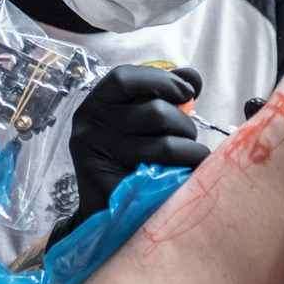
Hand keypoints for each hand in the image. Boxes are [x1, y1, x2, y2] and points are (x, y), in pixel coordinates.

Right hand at [47, 64, 208, 248]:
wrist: (103, 206)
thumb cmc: (126, 154)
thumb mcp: (138, 116)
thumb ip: (162, 92)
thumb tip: (192, 77)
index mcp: (97, 102)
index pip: (124, 78)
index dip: (161, 80)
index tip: (187, 92)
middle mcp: (90, 124)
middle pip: (154, 112)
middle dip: (184, 123)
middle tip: (189, 135)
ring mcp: (97, 156)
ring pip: (164, 145)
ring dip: (190, 149)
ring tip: (193, 155)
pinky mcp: (110, 187)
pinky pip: (161, 175)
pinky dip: (184, 171)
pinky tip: (189, 171)